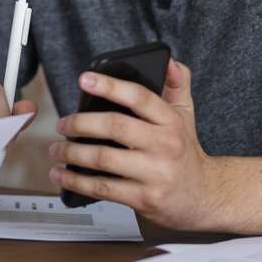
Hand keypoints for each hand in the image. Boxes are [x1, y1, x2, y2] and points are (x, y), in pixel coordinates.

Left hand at [48, 60, 224, 228]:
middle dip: (80, 123)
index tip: (85, 79)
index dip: (110, 86)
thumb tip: (171, 63)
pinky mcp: (145, 199)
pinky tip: (62, 175)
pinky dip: (77, 181)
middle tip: (62, 124)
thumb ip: (177, 86)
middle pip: (115, 127)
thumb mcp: (186, 116)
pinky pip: (103, 188)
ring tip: (57, 149)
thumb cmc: (186, 153)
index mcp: (171, 121)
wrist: (205, 197)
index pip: (139, 97)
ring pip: (103, 158)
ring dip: (72, 153)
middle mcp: (164, 145)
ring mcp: (154, 174)